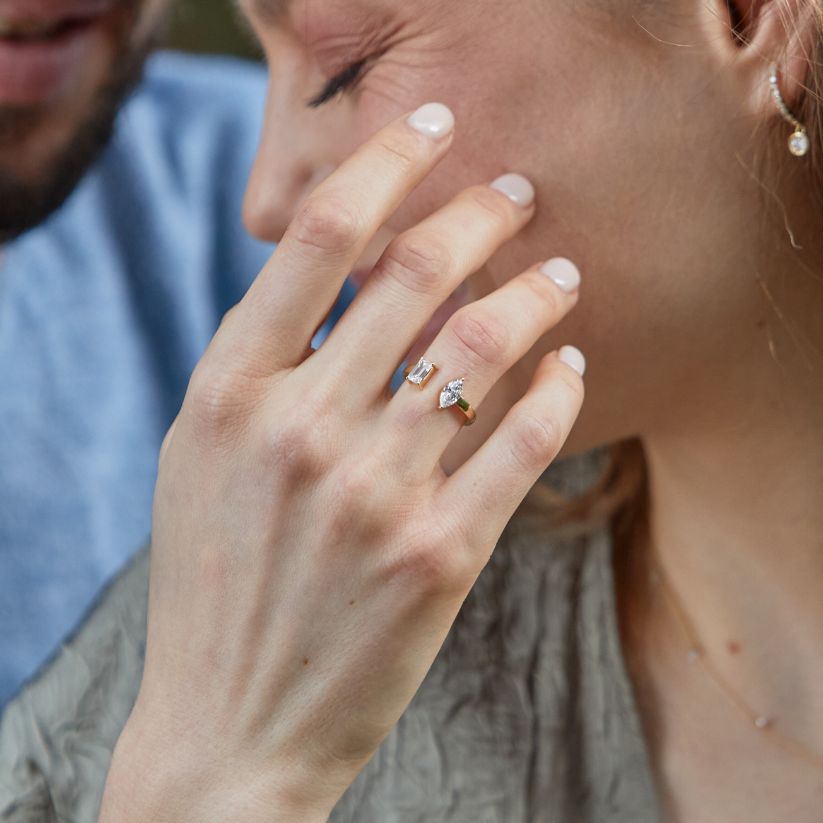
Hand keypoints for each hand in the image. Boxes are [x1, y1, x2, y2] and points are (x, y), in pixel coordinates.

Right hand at [100, 102, 583, 821]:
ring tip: (565, 273)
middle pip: (415, 276)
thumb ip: (263, 366)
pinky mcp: (439, 556)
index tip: (430, 130)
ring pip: (485, 348)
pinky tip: (574, 365)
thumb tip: (347, 284)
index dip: (384, 164)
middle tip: (519, 193)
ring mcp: (374, 495)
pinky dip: (562, 390)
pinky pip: (525, 444)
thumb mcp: (203, 456)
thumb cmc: (215, 581)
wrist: (229, 724)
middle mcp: (301, 430)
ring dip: (538, 293)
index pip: (318, 238)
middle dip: (481, 213)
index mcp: (229, 393)